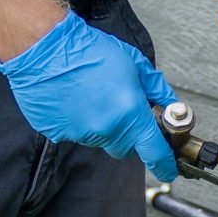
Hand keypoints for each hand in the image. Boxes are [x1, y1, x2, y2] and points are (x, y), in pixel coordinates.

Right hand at [0, 11, 179, 180]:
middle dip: (127, 134)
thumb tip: (172, 106)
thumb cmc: (89, 51)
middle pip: (124, 148)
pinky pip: (74, 134)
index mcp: (129, 113)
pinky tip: (73, 99)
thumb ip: (157, 90)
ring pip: (98, 139)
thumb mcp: (135, 64)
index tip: (168, 169)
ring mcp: (79, 134)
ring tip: (90, 95)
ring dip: (99, 124)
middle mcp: (105, 129)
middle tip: (119, 107)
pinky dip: (76, 121)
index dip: (164, 164)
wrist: (46, 47)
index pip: (154, 152)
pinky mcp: (57, 133)